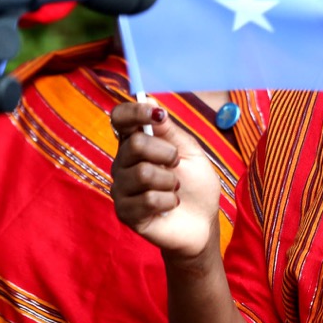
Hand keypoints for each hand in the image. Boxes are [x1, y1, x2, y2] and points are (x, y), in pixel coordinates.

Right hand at [109, 101, 220, 259]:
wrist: (203, 222)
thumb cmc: (195, 184)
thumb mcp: (190, 152)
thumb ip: (169, 130)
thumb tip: (151, 100)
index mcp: (136, 144)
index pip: (120, 119)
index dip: (134, 112)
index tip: (156, 114)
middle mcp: (123, 164)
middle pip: (135, 144)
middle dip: (166, 153)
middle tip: (177, 164)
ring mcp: (121, 189)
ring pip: (142, 174)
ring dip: (170, 181)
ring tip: (175, 188)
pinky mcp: (125, 213)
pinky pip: (148, 200)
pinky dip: (169, 201)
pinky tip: (171, 205)